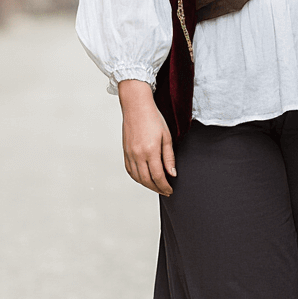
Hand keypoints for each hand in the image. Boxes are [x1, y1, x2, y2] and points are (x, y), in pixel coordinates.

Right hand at [118, 80, 175, 195]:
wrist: (136, 106)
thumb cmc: (153, 118)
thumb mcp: (167, 137)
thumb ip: (169, 157)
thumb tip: (172, 173)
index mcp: (151, 151)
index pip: (158, 176)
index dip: (165, 186)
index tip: (170, 190)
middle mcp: (138, 154)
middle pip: (147, 180)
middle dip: (157, 189)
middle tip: (165, 191)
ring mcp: (130, 154)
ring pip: (137, 178)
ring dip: (147, 185)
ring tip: (156, 186)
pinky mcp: (125, 152)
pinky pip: (130, 170)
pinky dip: (137, 178)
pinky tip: (144, 178)